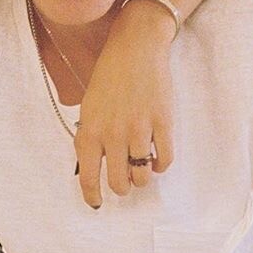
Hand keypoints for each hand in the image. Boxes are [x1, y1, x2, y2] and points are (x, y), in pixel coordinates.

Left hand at [75, 0, 174, 207]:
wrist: (135, 48)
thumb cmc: (109, 77)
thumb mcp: (89, 106)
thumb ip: (91, 136)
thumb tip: (94, 167)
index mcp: (89, 130)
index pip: (88, 176)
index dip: (92, 195)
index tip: (96, 204)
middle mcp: (112, 134)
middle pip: (119, 182)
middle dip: (122, 188)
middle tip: (124, 183)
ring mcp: (139, 129)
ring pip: (142, 176)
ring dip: (142, 179)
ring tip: (141, 171)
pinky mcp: (162, 122)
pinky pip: (164, 159)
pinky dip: (161, 166)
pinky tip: (157, 160)